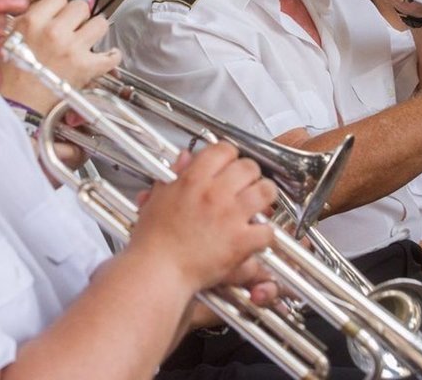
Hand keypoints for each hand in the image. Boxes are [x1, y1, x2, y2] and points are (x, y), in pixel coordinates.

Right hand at [0, 0, 120, 110]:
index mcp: (33, 22)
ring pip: (100, 24)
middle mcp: (54, 32)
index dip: (60, 7)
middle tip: (75, 27)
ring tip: (91, 37)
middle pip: (81, 7)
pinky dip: (112, 57)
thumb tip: (47, 10)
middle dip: (79, 17)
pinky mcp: (86, 68)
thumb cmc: (10, 75)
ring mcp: (72, 49)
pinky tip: (108, 56)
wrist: (17, 105)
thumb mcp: (9, 38)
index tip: (60, 16)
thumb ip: (28, 20)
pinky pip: (111, 56)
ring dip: (96, 30)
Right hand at [130, 144, 276, 293]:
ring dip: (265, 197)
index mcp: (194, 180)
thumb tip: (185, 158)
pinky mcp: (240, 242)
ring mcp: (230, 216)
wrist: (156, 271)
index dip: (230, 155)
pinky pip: (267, 229)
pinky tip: (257, 235)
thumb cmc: (153, 240)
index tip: (230, 164)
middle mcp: (215, 194)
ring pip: (266, 191)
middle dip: (251, 174)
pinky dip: (265, 233)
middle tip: (247, 183)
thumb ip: (175, 175)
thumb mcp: (158, 197)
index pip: (223, 150)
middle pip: (249, 167)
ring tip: (260, 203)